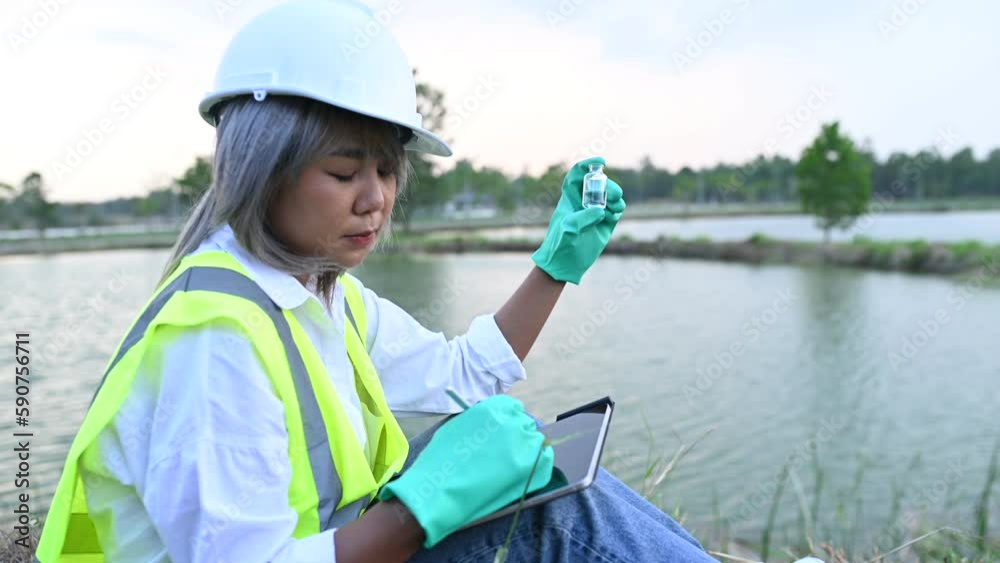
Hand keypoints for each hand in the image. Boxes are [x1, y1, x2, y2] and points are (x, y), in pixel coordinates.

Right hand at [378, 395, 553, 546]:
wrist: (438, 491)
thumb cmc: (442, 460)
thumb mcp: (459, 426)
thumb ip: (482, 420)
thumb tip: (496, 423)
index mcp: (493, 409)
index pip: (513, 407)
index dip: (509, 420)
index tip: (504, 430)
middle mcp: (512, 422)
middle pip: (526, 423)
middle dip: (517, 435)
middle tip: (505, 452)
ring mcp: (525, 445)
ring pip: (536, 441)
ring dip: (526, 450)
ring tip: (508, 466)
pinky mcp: (532, 468)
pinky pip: (545, 459)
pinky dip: (537, 465)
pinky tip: (520, 473)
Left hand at [531, 156, 625, 283]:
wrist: (564, 265)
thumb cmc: (559, 245)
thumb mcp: (568, 230)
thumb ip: (582, 218)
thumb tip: (600, 211)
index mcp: (570, 199)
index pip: (578, 175)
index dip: (587, 166)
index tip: (601, 163)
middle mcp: (584, 203)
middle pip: (599, 184)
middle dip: (609, 186)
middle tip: (612, 195)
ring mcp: (596, 213)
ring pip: (610, 196)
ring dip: (615, 198)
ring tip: (614, 208)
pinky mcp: (605, 224)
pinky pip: (616, 211)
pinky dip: (617, 210)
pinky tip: (611, 218)